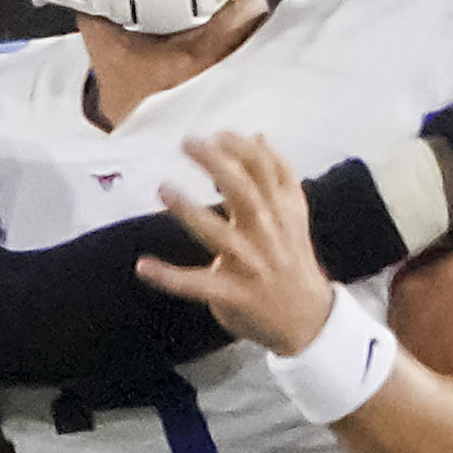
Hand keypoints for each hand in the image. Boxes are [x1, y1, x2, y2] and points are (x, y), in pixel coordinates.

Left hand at [136, 131, 337, 355]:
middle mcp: (266, 234)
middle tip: (187, 143)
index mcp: (280, 212)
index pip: (265, 170)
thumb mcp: (293, 214)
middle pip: (245, 192)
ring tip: (163, 188)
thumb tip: (259, 136)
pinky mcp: (233, 294)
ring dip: (190, 210)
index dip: (241, 148)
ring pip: (220, 235)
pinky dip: (170, 277)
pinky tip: (143, 266)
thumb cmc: (291, 259)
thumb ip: (276, 176)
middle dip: (217, 164)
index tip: (217, 134)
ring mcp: (250, 265)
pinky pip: (198, 285)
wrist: (309, 319)